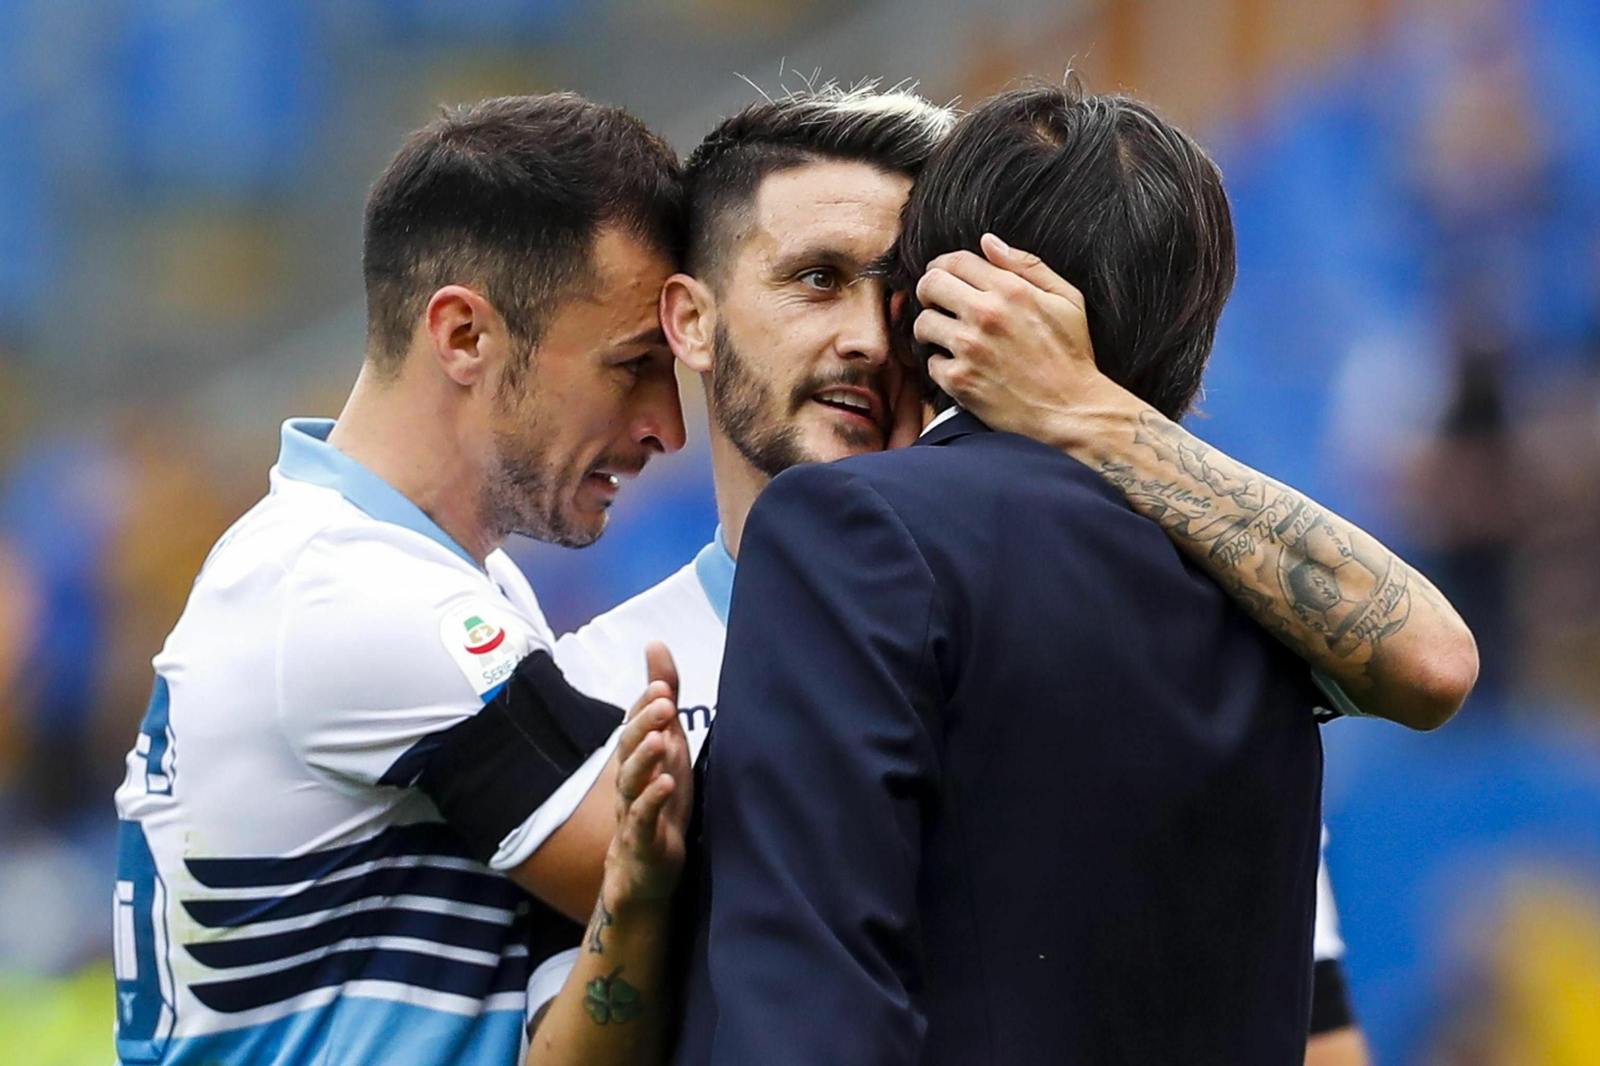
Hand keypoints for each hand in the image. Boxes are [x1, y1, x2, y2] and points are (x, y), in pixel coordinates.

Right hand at [603, 641, 692, 907]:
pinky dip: (653, 801)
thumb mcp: (669, 747)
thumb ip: (664, 701)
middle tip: (663, 701)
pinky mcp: (643, 841)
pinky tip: (667, 785)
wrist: (642, 872)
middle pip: (629, 747)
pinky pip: (643, 819)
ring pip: (631, 781)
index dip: (646, 704)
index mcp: (638, 759)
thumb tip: (655, 644)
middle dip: (644, 722)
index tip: (661, 682)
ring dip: (645, 757)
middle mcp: (630, 781)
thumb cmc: (658, 803)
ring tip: (661, 738)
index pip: (636, 726)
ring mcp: (633, 811)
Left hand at [913, 233, 1134, 445]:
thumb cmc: (1071, 356)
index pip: (955, 261)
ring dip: (930, 328)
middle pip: (929, 284)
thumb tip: (988, 242)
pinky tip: (960, 368)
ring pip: (923, 323)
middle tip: (936, 303)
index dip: (942, 265)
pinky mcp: (959, 380)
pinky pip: (931, 363)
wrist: (1071, 410)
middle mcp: (985, 314)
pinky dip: (941, 366)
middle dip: (928, 291)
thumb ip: (1027, 266)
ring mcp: (969, 348)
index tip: (942, 276)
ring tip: (946, 337)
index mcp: (1010, 289)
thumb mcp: (1066, 300)